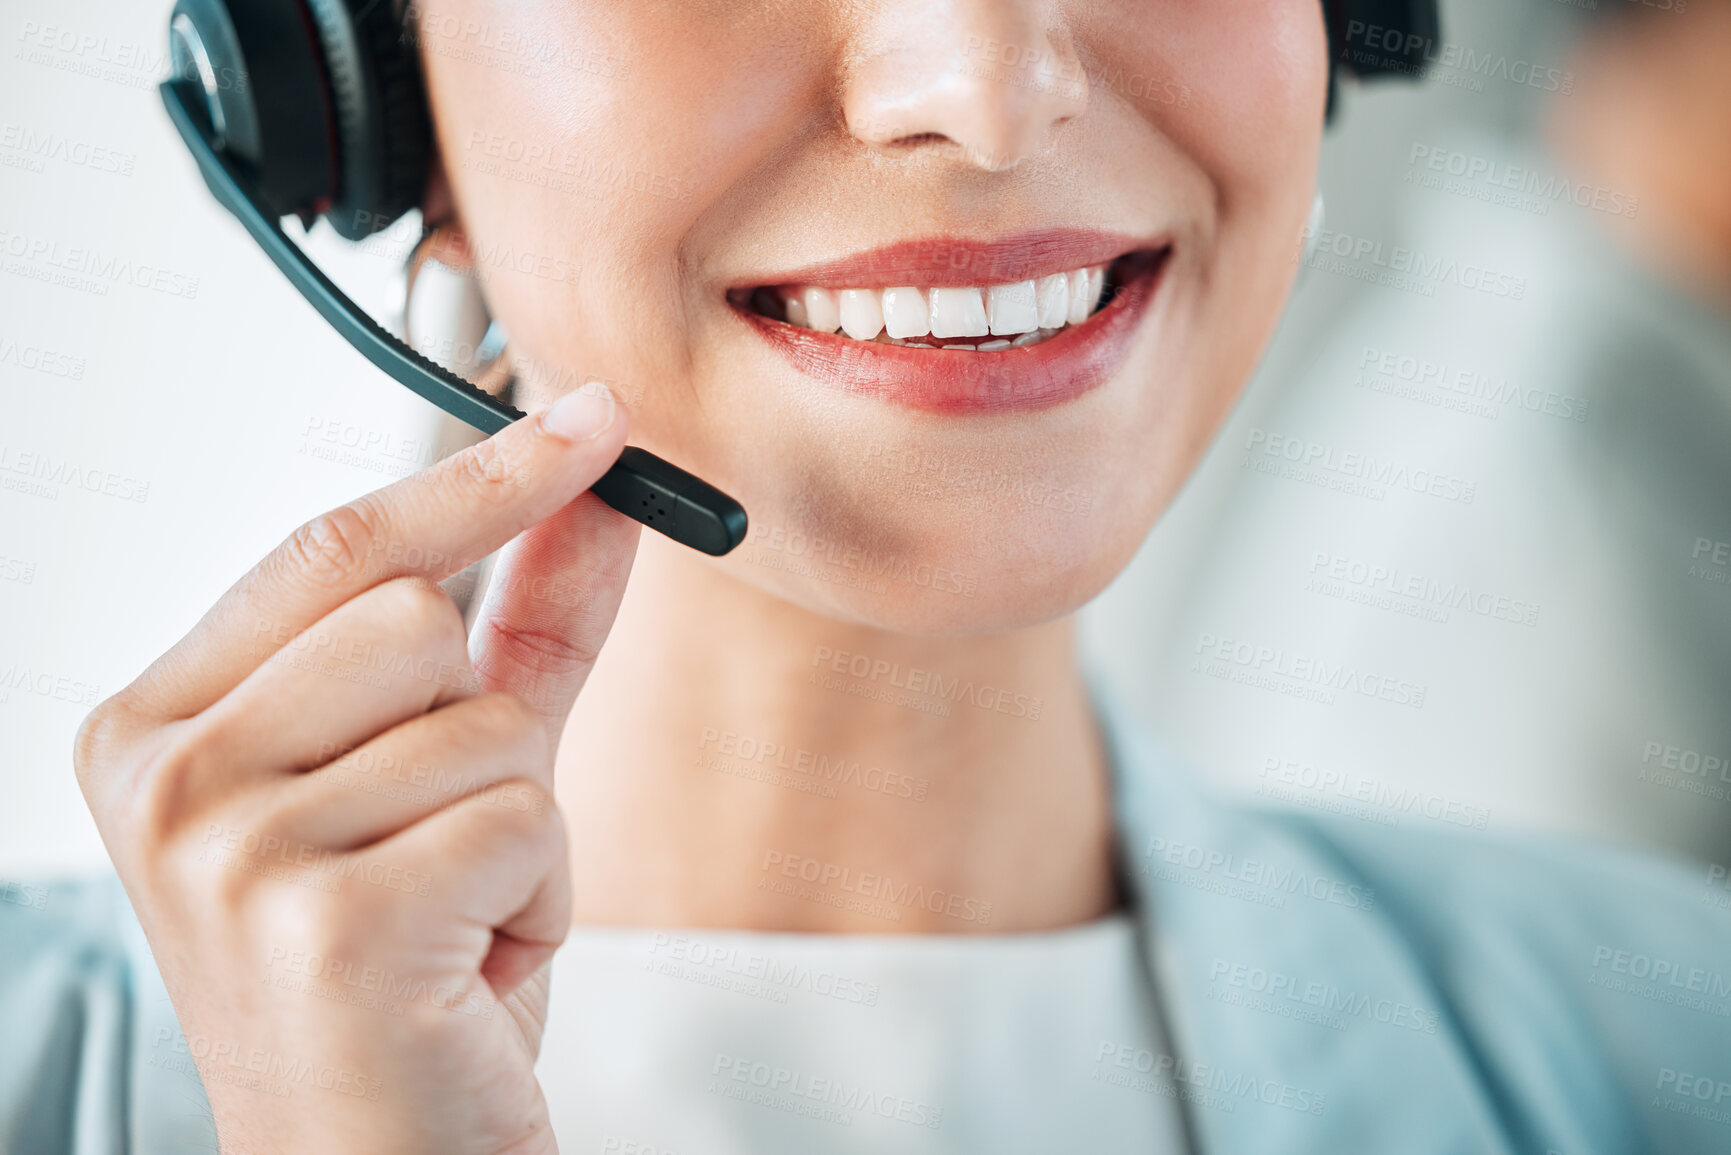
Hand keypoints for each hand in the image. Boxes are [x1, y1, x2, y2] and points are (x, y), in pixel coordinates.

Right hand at [74, 386, 635, 1154]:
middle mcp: (167, 779)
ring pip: (488, 717)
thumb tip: (594, 492)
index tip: (590, 418)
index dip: (480, 477)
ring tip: (454, 915)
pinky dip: (539, 893)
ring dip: (520, 822)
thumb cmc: (399, 979)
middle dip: (482, 724)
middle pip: (419, 615)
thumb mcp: (443, 780)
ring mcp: (231, 849)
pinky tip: (469, 966)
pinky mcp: (329, 923)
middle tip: (437, 840)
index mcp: (159, 727)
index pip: (337, 550)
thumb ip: (514, 627)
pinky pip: (524, 817)